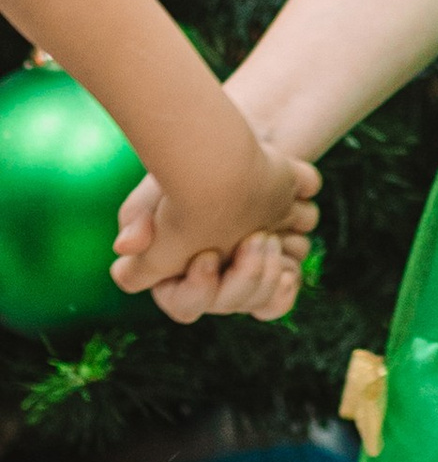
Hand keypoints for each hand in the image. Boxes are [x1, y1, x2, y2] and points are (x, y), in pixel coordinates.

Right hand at [112, 146, 319, 318]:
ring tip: (269, 238)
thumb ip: (137, 218)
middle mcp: (212, 284)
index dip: (198, 289)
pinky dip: (288, 286)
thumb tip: (125, 246)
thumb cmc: (185, 176)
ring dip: (269, 275)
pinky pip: (283, 298)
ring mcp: (244, 279)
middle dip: (244, 276)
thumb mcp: (154, 192)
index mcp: (176, 275)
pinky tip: (288, 269)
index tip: (206, 257)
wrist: (234, 155)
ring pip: (260, 302)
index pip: (185, 305)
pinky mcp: (274, 269)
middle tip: (254, 238)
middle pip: (229, 305)